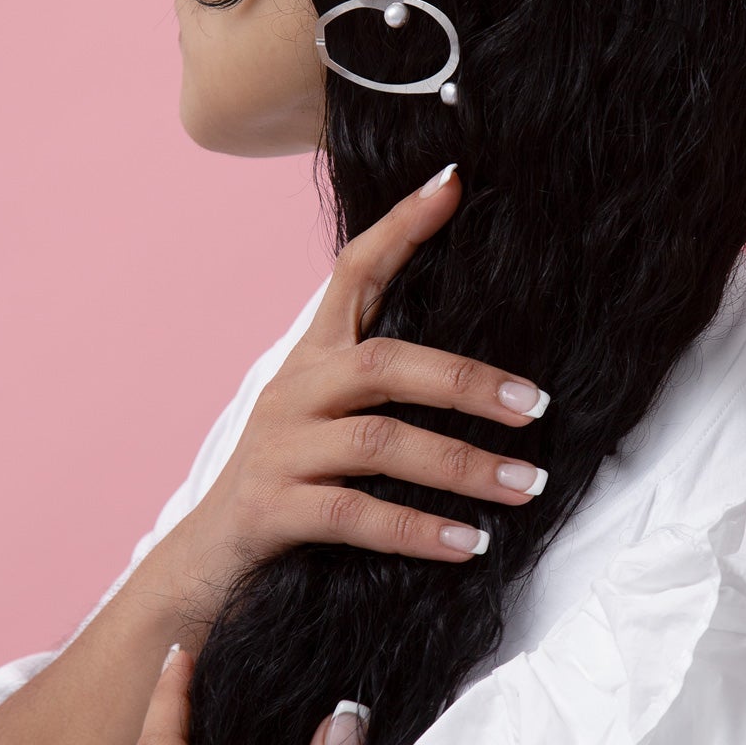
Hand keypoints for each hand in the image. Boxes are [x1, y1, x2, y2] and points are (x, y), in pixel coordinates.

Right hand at [172, 163, 550, 589]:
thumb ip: (387, 390)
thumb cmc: (290, 485)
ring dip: (462, 467)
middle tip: (537, 407)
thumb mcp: (330, 421)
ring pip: (380, 444)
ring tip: (526, 486)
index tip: (453, 183)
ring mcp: (278, 449)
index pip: (355, 273)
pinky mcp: (272, 510)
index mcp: (312, 359)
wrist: (208, 562)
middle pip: (384, 363)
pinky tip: (471, 544)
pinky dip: (420, 530)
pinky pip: (357, 516)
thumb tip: (488, 371)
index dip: (400, 226)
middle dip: (467, 383)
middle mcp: (292, 392)